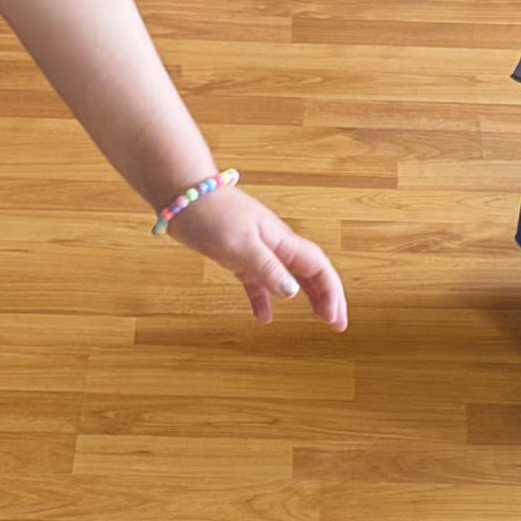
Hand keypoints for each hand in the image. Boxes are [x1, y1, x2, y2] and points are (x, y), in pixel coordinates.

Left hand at [161, 185, 347, 329]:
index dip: (331, 293)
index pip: (318, 268)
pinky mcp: (238, 257)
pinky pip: (258, 282)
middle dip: (328, 298)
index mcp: (282, 241)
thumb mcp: (241, 245)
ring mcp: (258, 250)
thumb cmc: (212, 214)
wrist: (183, 195)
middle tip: (337, 325)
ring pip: (289, 278)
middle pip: (311, 274)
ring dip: (306, 298)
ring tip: (316, 319)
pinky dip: (264, 300)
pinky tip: (264, 318)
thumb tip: (293, 292)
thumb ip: (268, 267)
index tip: (334, 319)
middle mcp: (275, 245)